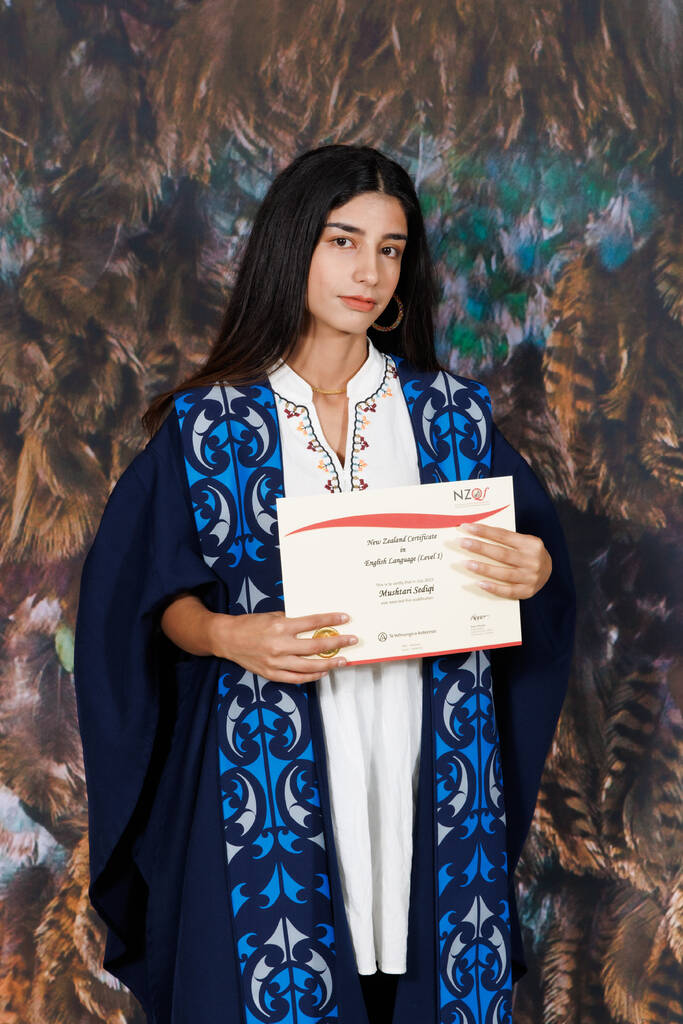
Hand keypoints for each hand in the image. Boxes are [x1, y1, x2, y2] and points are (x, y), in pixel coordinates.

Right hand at [210, 610, 357, 683]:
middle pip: (315, 646)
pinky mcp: (272, 674)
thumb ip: (292, 621)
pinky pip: (296, 678)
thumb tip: (315, 625)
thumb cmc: (251, 625)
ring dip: (329, 663)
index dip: (330, 620)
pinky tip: (323, 671)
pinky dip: (312, 676)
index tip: (344, 618)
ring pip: (309, 666)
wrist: (228, 639)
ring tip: (342, 660)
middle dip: (336, 643)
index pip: (312, 623)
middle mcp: (279, 646)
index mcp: (280, 627)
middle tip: (351, 640)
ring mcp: (276, 662)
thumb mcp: (272, 616)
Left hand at [458, 523, 551, 598]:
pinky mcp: (527, 591)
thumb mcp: (524, 542)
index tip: (468, 528)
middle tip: (463, 543)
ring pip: (503, 573)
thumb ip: (506, 539)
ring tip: (467, 563)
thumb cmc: (530, 554)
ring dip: (483, 568)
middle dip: (480, 547)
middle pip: (502, 553)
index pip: (503, 536)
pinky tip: (480, 583)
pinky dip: (493, 587)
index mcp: (531, 544)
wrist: (549, 571)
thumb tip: (478, 533)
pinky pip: (507, 591)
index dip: (484, 531)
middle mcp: (532, 560)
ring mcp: (531, 577)